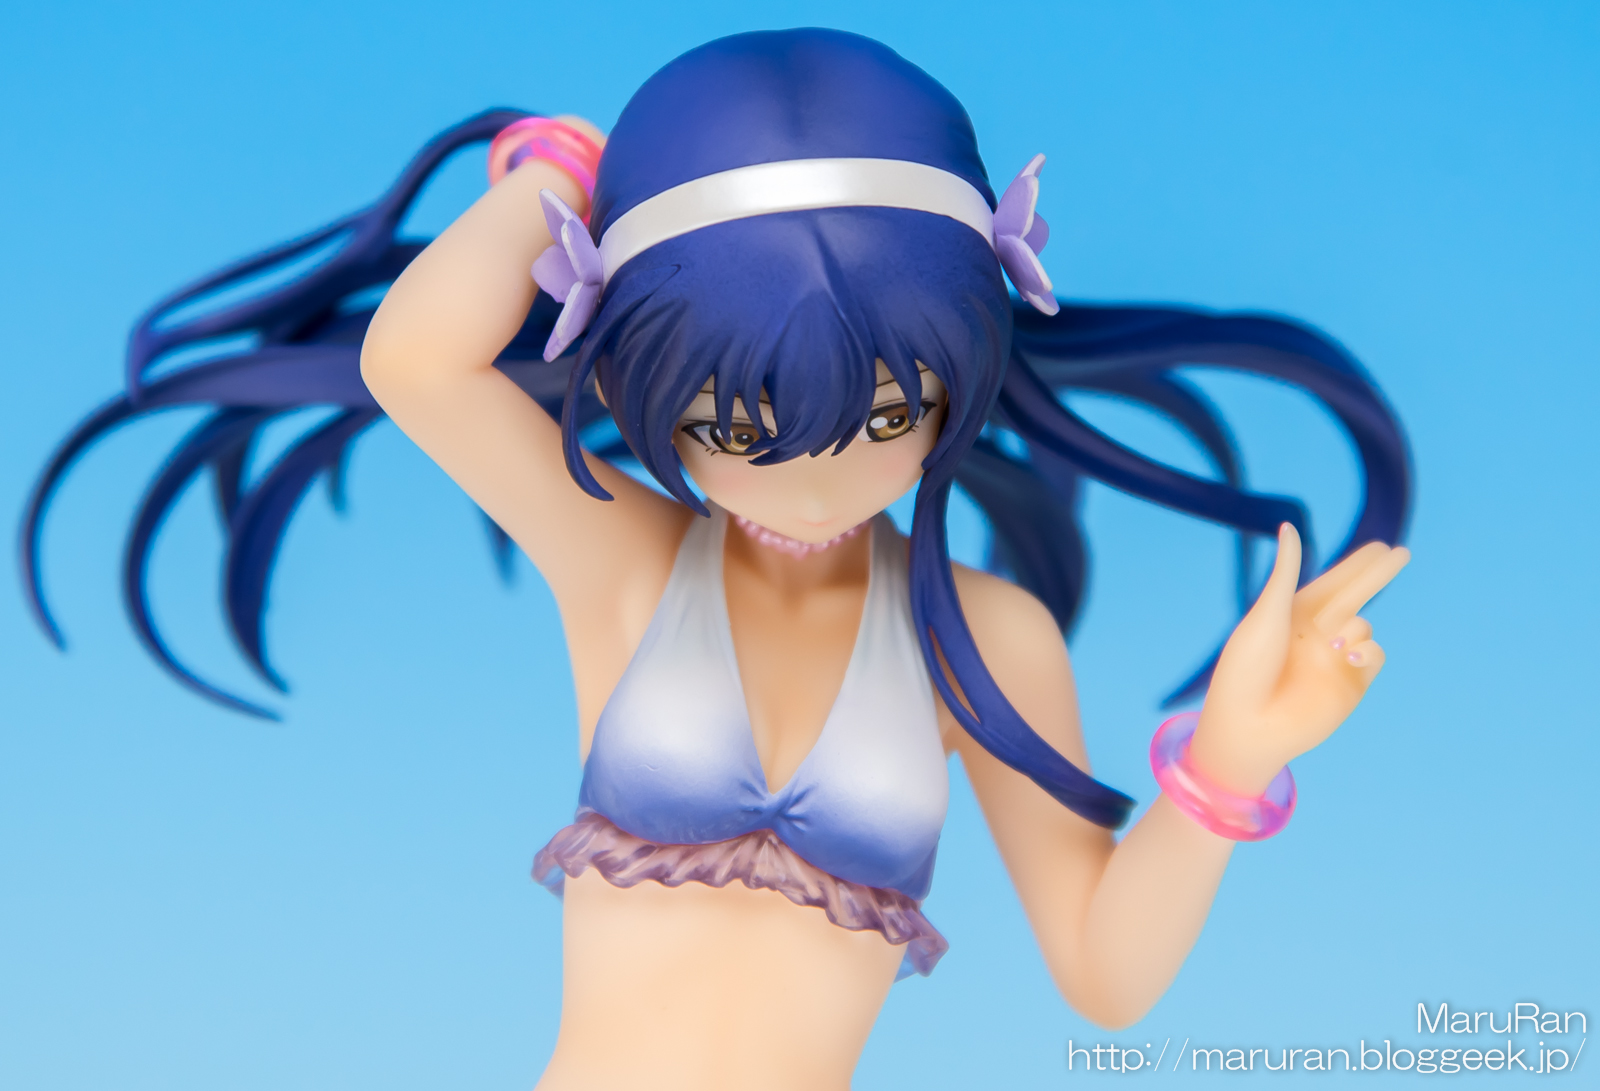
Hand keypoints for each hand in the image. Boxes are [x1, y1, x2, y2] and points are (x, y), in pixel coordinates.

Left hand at [1188, 524, 1410, 794]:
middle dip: (1377, 575)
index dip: (1356, 565)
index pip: (1333, 582)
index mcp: (1293, 614)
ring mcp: (1336, 658)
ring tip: (1331, 642)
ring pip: (1365, 624)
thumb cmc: (1248, 668)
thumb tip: (1289, 526)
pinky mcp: (1352, 683)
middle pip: (1357, 596)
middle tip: (1402, 553)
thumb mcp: (1269, 614)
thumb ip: (1286, 573)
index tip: (1379, 547)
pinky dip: (1367, 649)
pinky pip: (1376, 654)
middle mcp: (1317, 634)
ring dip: (1354, 626)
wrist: (1251, 725)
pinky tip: (1347, 655)